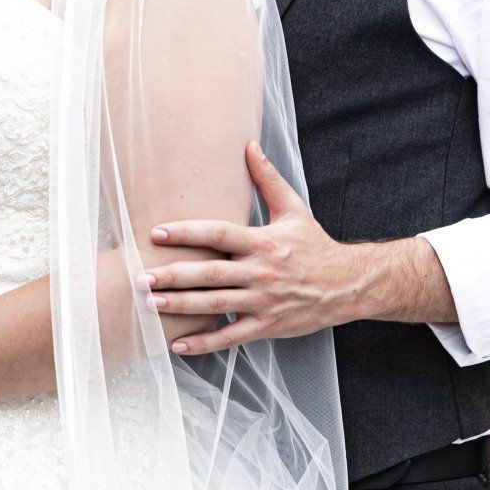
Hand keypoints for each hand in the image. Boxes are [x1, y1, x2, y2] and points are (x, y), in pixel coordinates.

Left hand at [143, 141, 366, 355]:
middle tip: (141, 276)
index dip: (186, 232)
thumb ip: (268, 179)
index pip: (217, 234)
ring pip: (216, 305)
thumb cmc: (314, 246)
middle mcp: (260, 272)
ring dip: (181, 306)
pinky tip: (177, 345)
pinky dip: (204, 342)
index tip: (155, 232)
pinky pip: (231, 337)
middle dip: (174, 275)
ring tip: (150, 304)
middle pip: (211, 273)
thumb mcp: (294, 209)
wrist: (348, 284)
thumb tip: (249, 145)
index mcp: (262, 242)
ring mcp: (263, 301)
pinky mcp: (267, 325)